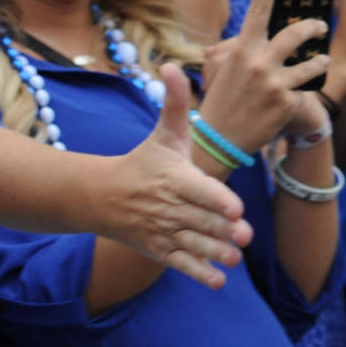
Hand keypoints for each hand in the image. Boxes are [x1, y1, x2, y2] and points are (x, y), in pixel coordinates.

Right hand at [95, 63, 253, 287]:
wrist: (100, 197)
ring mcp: (163, 231)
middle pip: (199, 222)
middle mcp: (169, 207)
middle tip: (245, 237)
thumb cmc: (143, 161)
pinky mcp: (159, 249)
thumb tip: (173, 65)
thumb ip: (174, 101)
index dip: (217, 200)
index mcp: (174, 178)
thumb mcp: (162, 132)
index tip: (236, 208)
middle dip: (222, 231)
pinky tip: (218, 282)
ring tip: (235, 259)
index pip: (198, 191)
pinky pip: (179, 264)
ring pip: (192, 245)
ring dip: (213, 254)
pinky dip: (197, 274)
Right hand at [195, 0, 330, 158]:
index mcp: (241, 50)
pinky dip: (308, 88)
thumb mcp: (219, 71)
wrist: (218, 141)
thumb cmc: (220, 101)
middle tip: (321, 25)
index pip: (258, 11)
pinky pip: (307, 88)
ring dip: (321, 60)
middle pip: (297, 34)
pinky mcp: (287, 102)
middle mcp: (259, 63)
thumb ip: (232, 51)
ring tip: (322, 60)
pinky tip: (303, 94)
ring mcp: (275, 83)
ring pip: (311, 63)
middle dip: (314, 27)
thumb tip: (236, 39)